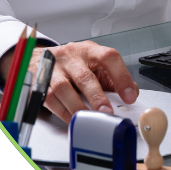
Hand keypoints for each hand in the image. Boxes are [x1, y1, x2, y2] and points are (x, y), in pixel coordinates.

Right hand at [0, 41, 137, 122]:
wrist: (39, 58)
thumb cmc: (72, 63)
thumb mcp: (94, 65)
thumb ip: (112, 78)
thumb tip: (131, 93)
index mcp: (89, 50)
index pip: (108, 57)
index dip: (121, 76)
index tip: (129, 96)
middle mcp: (71, 56)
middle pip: (84, 76)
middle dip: (97, 96)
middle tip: (107, 112)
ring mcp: (53, 69)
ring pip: (64, 88)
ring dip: (78, 106)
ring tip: (89, 118)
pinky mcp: (39, 82)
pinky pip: (50, 99)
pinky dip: (63, 112)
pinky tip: (73, 118)